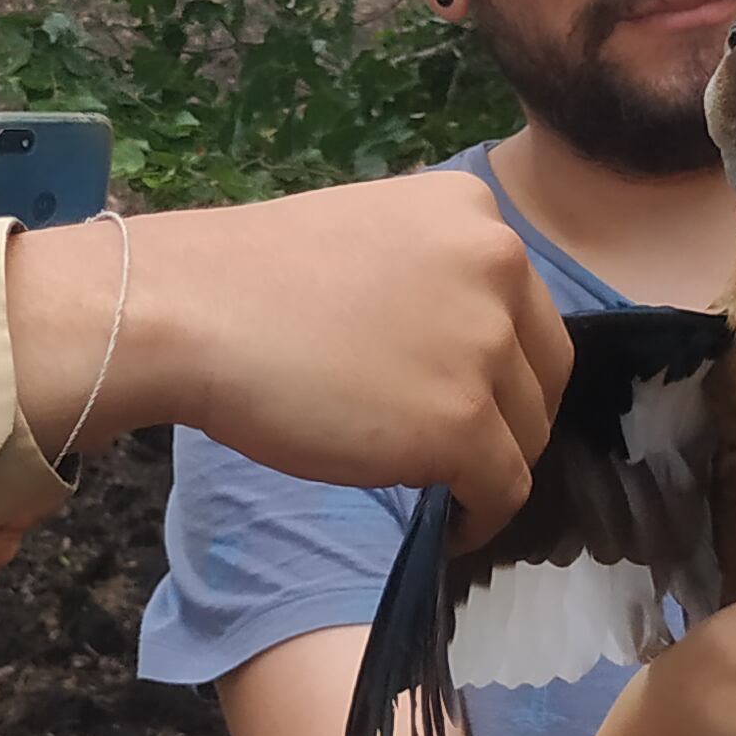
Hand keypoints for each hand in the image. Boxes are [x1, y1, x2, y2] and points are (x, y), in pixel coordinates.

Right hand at [9, 172, 572, 547]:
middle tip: (457, 449)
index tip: (463, 397)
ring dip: (490, 468)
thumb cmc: (248, 276)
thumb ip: (429, 277)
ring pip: (527, 434)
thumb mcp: (369, 237)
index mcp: (475, 210)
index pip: (527, 306)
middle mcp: (500, 265)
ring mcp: (485, 346)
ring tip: (442, 489)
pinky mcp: (464, 422)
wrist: (191, 311)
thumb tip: (454, 347)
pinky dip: (483, 518)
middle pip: (544, 370)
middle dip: (510, 417)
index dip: (502, 365)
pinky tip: (449, 526)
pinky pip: (505, 489)